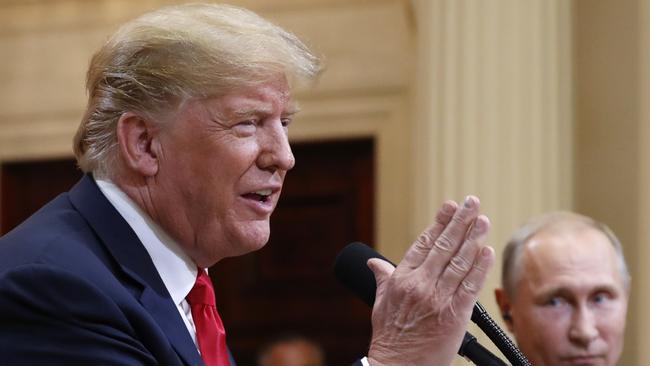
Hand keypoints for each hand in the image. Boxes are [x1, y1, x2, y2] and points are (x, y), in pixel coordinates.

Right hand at [366, 196, 494, 365]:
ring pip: (459, 262)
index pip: (423, 243)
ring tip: (483, 220)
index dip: (439, 222)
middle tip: (472, 203)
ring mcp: (438, 299)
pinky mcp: (455, 315)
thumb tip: (373, 263)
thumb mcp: (379, 303)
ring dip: (473, 239)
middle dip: (460, 222)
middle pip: (443, 246)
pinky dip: (479, 268)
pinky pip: (470, 287)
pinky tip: (486, 251)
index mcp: (401, 279)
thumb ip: (382, 278)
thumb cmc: (389, 337)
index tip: (450, 206)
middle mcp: (420, 285)